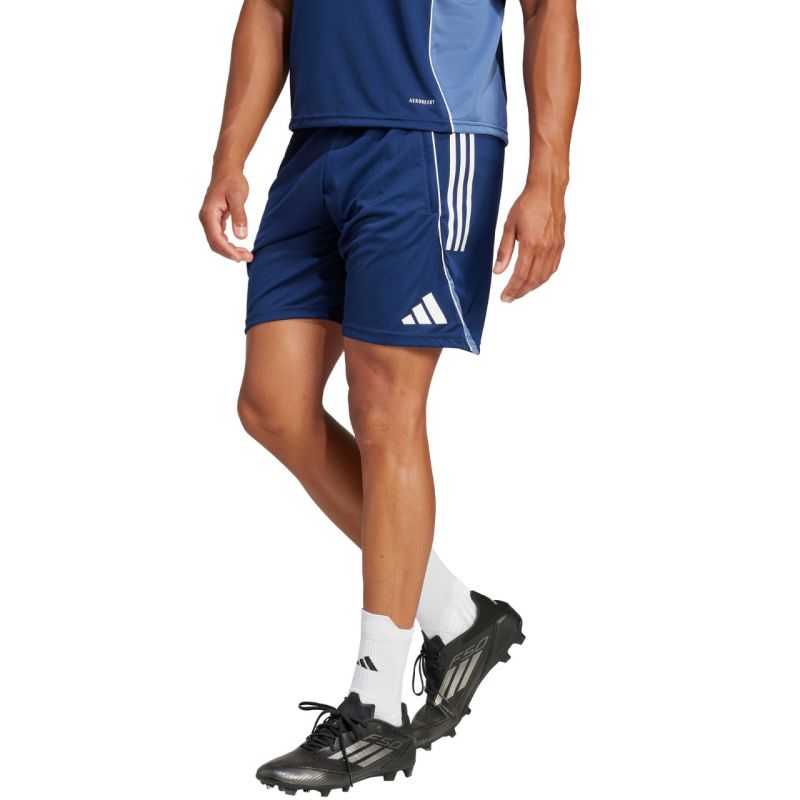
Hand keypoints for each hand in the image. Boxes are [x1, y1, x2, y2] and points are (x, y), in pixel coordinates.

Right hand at [199, 169, 253, 261]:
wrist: (227, 169)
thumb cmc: (231, 180)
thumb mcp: (238, 196)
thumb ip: (239, 216)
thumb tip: (241, 236)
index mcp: (208, 214)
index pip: (216, 239)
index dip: (228, 251)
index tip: (242, 257)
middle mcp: (206, 218)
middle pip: (215, 244)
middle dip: (230, 253)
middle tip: (248, 257)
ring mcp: (209, 219)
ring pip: (216, 242)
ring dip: (229, 250)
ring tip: (246, 254)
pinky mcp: (215, 219)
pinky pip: (219, 236)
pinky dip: (228, 244)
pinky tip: (239, 247)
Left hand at [493, 185, 565, 301]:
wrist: (547, 190)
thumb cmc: (527, 204)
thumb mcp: (509, 226)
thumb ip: (504, 250)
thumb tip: (498, 271)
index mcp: (531, 245)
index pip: (520, 275)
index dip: (512, 289)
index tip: (504, 297)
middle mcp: (545, 249)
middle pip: (533, 280)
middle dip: (520, 292)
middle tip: (510, 298)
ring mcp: (555, 247)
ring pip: (544, 276)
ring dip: (532, 287)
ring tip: (520, 291)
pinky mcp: (560, 244)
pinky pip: (553, 267)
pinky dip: (543, 277)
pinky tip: (535, 279)